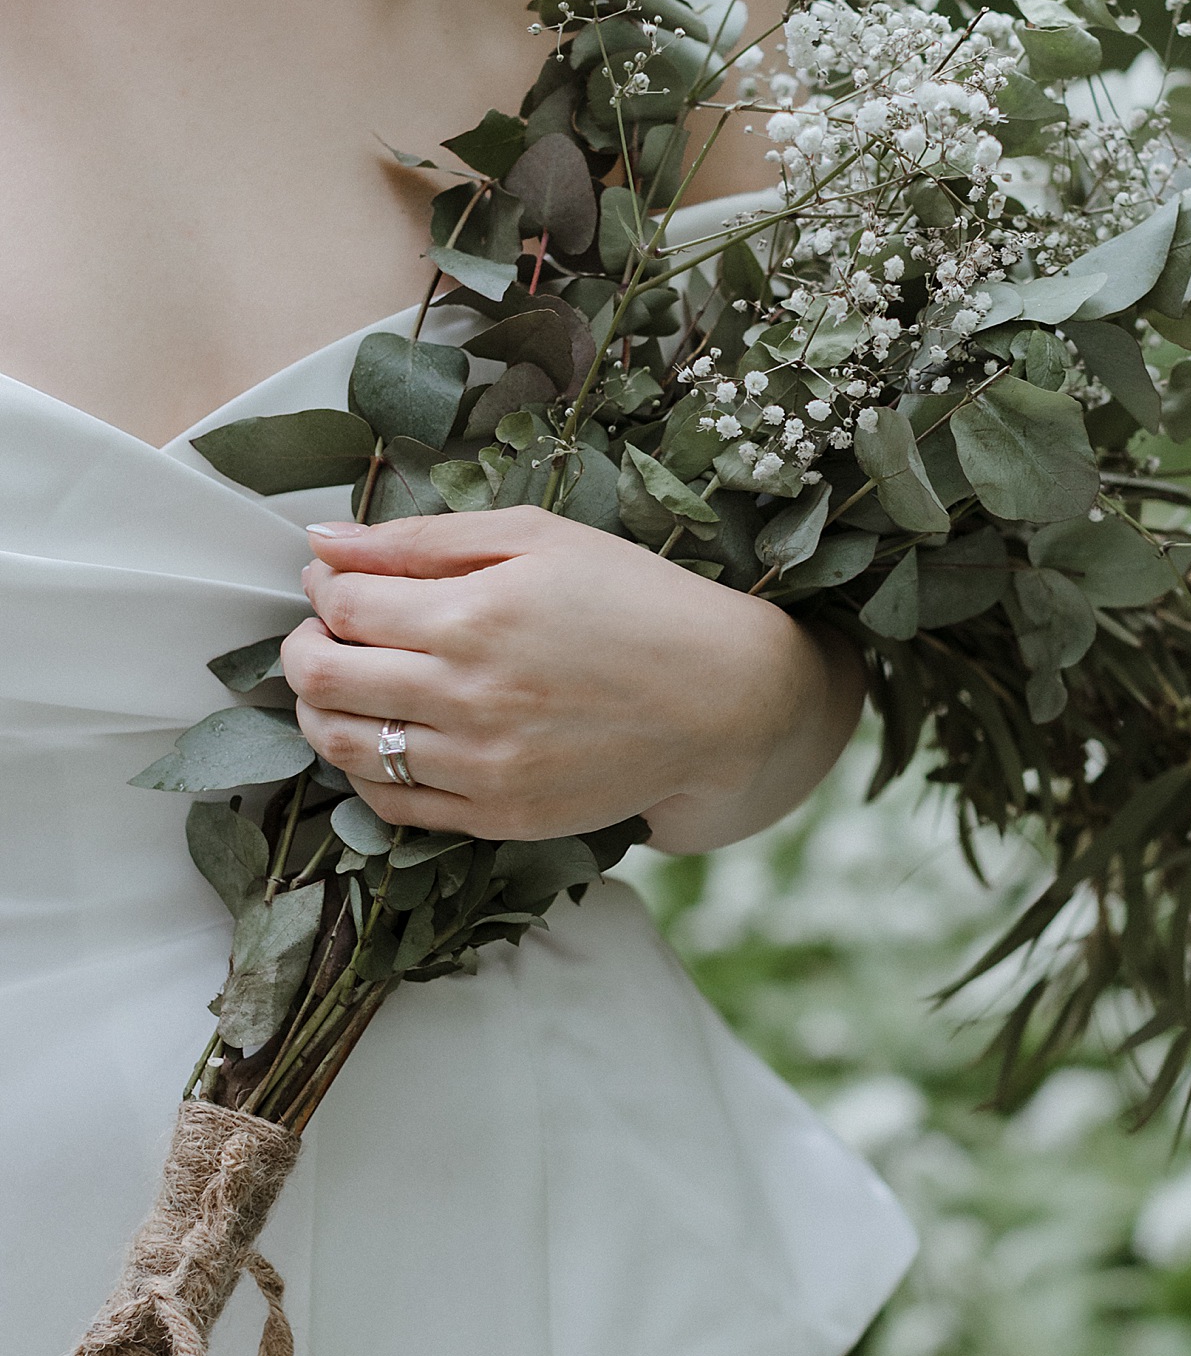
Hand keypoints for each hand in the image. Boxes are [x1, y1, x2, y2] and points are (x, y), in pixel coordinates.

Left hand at [281, 509, 863, 852]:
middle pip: (321, 679)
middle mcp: (467, 697)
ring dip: (321, 712)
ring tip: (349, 687)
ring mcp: (480, 766)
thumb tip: (322, 543)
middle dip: (303, 649)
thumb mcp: (537, 538)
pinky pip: (391, 806)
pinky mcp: (499, 816)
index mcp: (473, 616)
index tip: (336, 582)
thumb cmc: (634, 602)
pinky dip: (365, 771)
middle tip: (325, 635)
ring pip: (342, 747)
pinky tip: (389, 738)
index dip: (322, 588)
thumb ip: (423, 539)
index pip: (339, 604)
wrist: (721, 699)